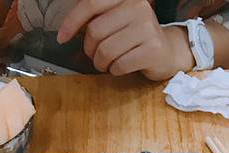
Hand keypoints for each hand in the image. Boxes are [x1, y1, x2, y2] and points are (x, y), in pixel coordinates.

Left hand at [57, 0, 193, 80]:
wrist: (167, 52)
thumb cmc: (136, 38)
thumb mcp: (117, 20)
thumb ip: (97, 18)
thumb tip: (67, 28)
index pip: (91, 3)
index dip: (72, 22)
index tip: (61, 37)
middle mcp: (137, 8)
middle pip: (95, 32)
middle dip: (90, 50)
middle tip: (96, 56)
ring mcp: (146, 28)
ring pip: (105, 50)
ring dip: (101, 63)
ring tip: (108, 64)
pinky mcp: (152, 50)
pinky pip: (119, 65)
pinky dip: (115, 71)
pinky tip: (121, 68)